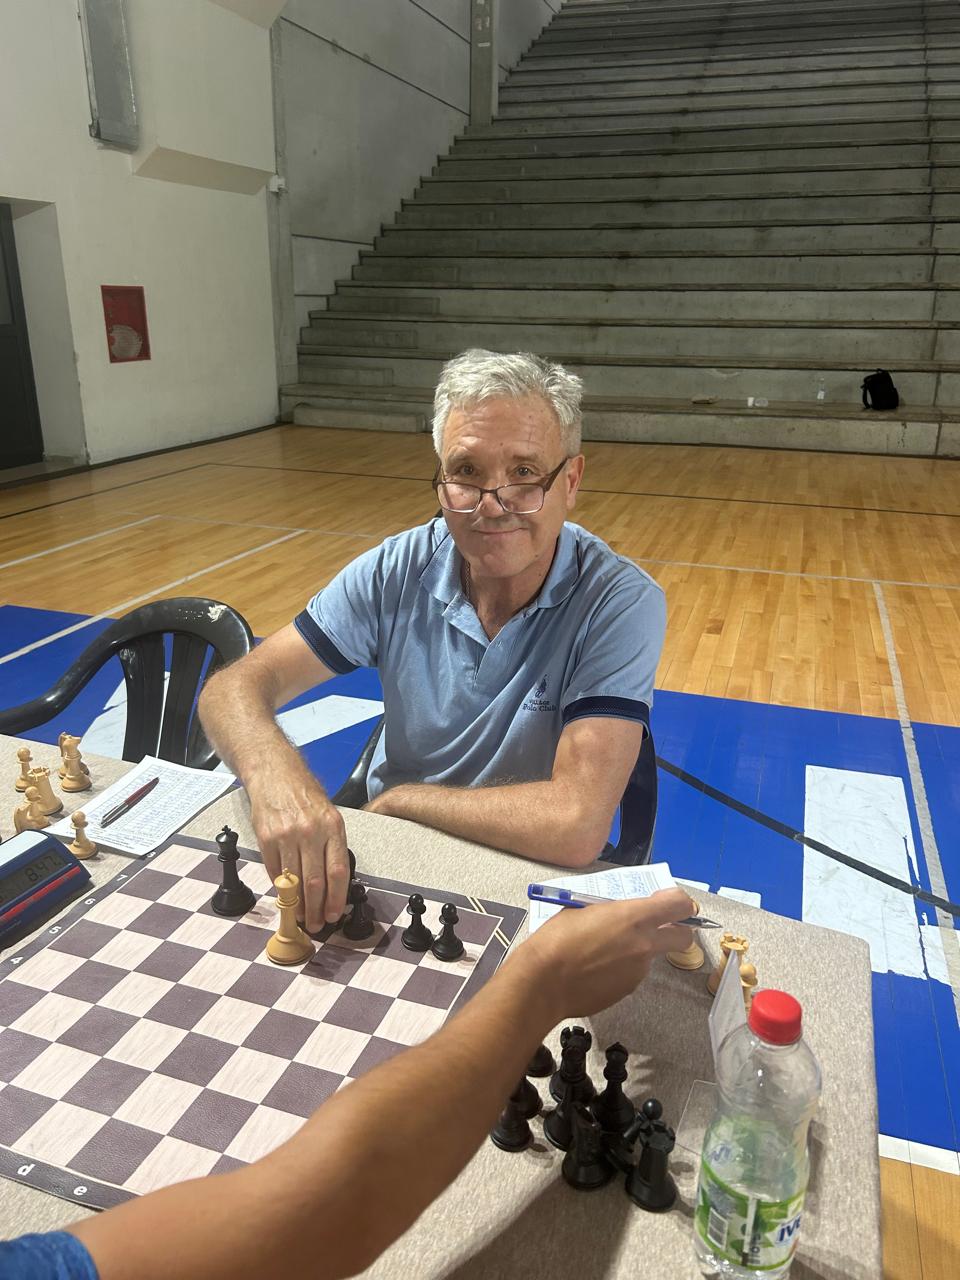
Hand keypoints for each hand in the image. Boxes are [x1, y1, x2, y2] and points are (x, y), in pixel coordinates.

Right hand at [247, 765, 349, 931]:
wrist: (275, 774)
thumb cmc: (304, 795)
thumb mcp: (329, 815)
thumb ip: (332, 846)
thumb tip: (334, 884)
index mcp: (332, 827)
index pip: (338, 872)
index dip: (336, 899)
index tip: (333, 914)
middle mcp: (311, 832)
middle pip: (315, 882)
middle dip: (316, 909)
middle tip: (316, 924)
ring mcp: (287, 835)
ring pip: (294, 881)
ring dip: (297, 905)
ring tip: (300, 917)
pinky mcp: (267, 838)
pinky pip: (274, 872)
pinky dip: (280, 888)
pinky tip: (285, 896)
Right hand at [519, 888, 695, 1019]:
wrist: (543, 982)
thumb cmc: (557, 938)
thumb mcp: (585, 910)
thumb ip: (612, 912)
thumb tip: (620, 916)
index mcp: (634, 918)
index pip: (679, 905)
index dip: (678, 902)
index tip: (665, 901)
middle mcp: (644, 945)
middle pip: (683, 937)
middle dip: (676, 931)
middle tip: (654, 927)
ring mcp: (637, 972)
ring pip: (651, 957)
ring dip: (637, 951)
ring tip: (602, 951)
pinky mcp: (627, 991)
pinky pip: (631, 974)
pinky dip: (619, 969)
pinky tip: (594, 969)